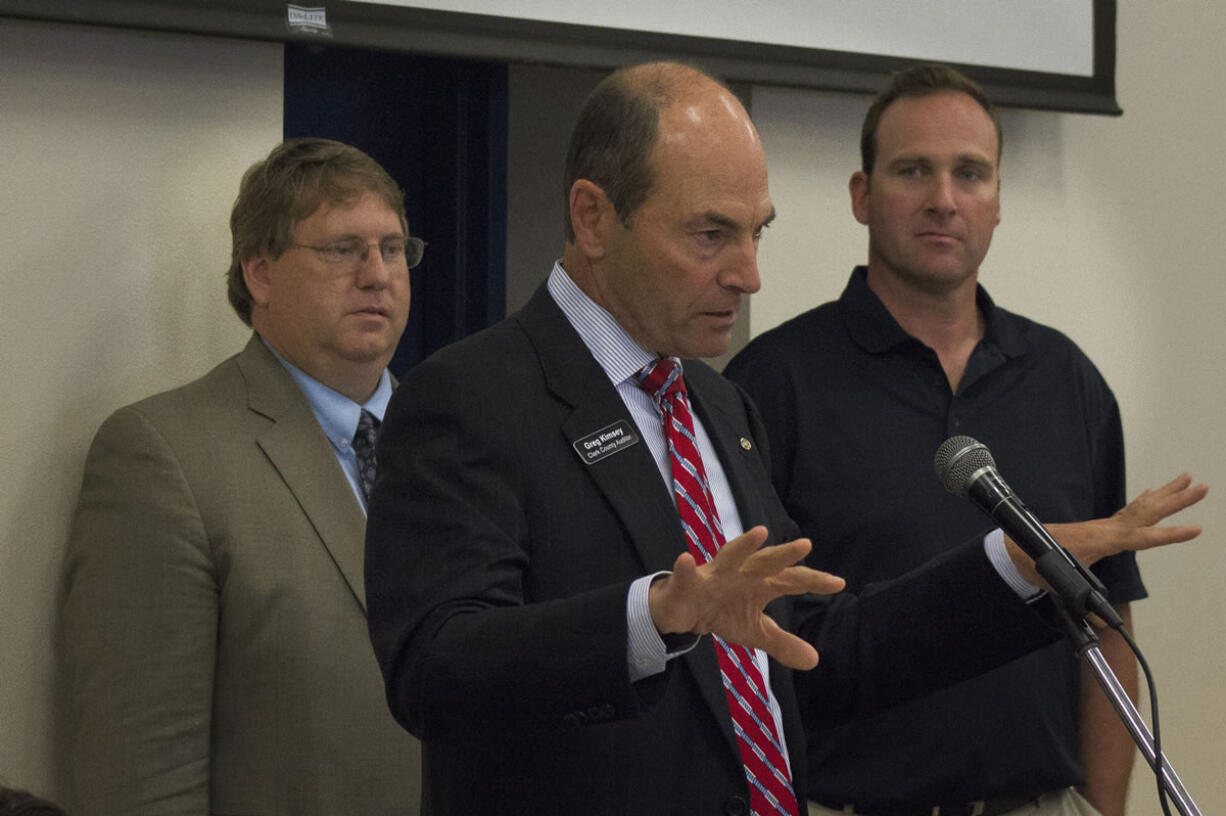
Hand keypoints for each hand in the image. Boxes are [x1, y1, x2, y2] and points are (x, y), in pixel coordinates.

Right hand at [647, 526, 845, 670]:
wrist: (683, 611)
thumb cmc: (722, 611)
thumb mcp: (754, 631)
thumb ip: (782, 643)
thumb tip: (815, 660)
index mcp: (760, 584)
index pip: (791, 580)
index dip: (813, 580)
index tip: (839, 583)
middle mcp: (741, 573)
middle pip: (765, 562)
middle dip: (784, 554)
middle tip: (806, 545)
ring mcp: (714, 576)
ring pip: (730, 558)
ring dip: (743, 546)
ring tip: (759, 533)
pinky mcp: (688, 583)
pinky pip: (686, 575)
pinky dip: (685, 568)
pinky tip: (686, 560)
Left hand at [1006, 473, 1207, 584]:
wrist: (1017, 546)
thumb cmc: (1038, 562)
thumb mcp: (1062, 586)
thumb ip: (1083, 604)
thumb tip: (1099, 625)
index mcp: (1103, 540)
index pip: (1144, 536)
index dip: (1170, 535)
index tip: (1195, 529)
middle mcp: (1107, 528)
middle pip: (1148, 511)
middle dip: (1176, 499)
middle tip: (1202, 486)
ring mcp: (1104, 525)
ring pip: (1140, 506)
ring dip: (1165, 493)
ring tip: (1187, 479)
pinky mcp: (1099, 527)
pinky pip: (1128, 510)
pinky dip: (1144, 500)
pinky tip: (1152, 493)